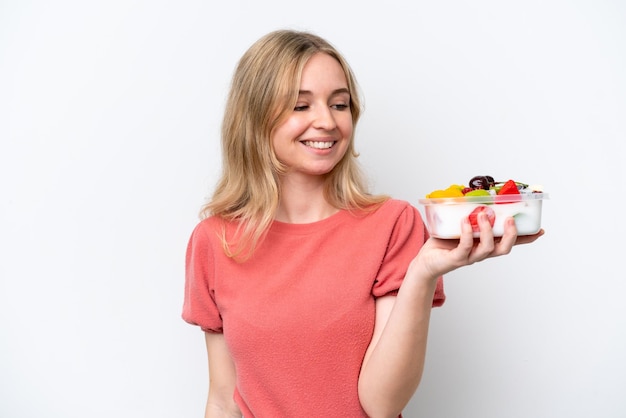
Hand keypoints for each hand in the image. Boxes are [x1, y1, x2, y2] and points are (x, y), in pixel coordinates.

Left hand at [415, 213, 543, 278]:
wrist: (426, 261)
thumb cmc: (444, 243)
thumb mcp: (460, 226)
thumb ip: (470, 214)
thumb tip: (474, 193)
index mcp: (486, 244)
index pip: (510, 242)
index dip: (526, 238)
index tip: (540, 230)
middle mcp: (481, 252)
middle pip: (504, 248)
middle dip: (511, 234)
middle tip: (510, 219)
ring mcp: (469, 257)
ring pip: (487, 248)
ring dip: (487, 230)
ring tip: (483, 214)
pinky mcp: (455, 258)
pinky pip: (465, 247)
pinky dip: (467, 233)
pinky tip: (465, 221)